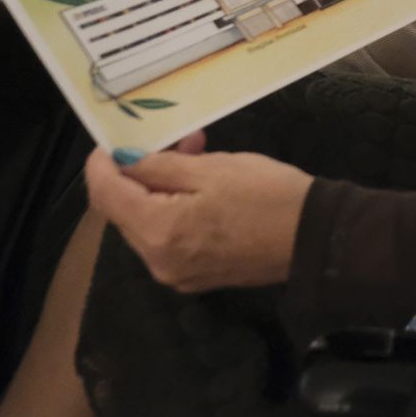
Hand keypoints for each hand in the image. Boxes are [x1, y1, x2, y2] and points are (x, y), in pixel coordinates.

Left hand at [85, 142, 311, 291]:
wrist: (314, 239)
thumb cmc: (267, 195)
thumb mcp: (212, 169)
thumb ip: (158, 166)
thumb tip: (121, 161)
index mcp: (158, 232)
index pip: (106, 195)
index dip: (101, 164)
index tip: (111, 140)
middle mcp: (157, 262)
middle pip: (123, 212)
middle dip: (138, 172)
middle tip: (172, 140)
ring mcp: (176, 274)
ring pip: (146, 223)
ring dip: (159, 188)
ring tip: (195, 154)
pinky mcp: (195, 276)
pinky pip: (168, 238)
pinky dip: (174, 209)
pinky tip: (202, 187)